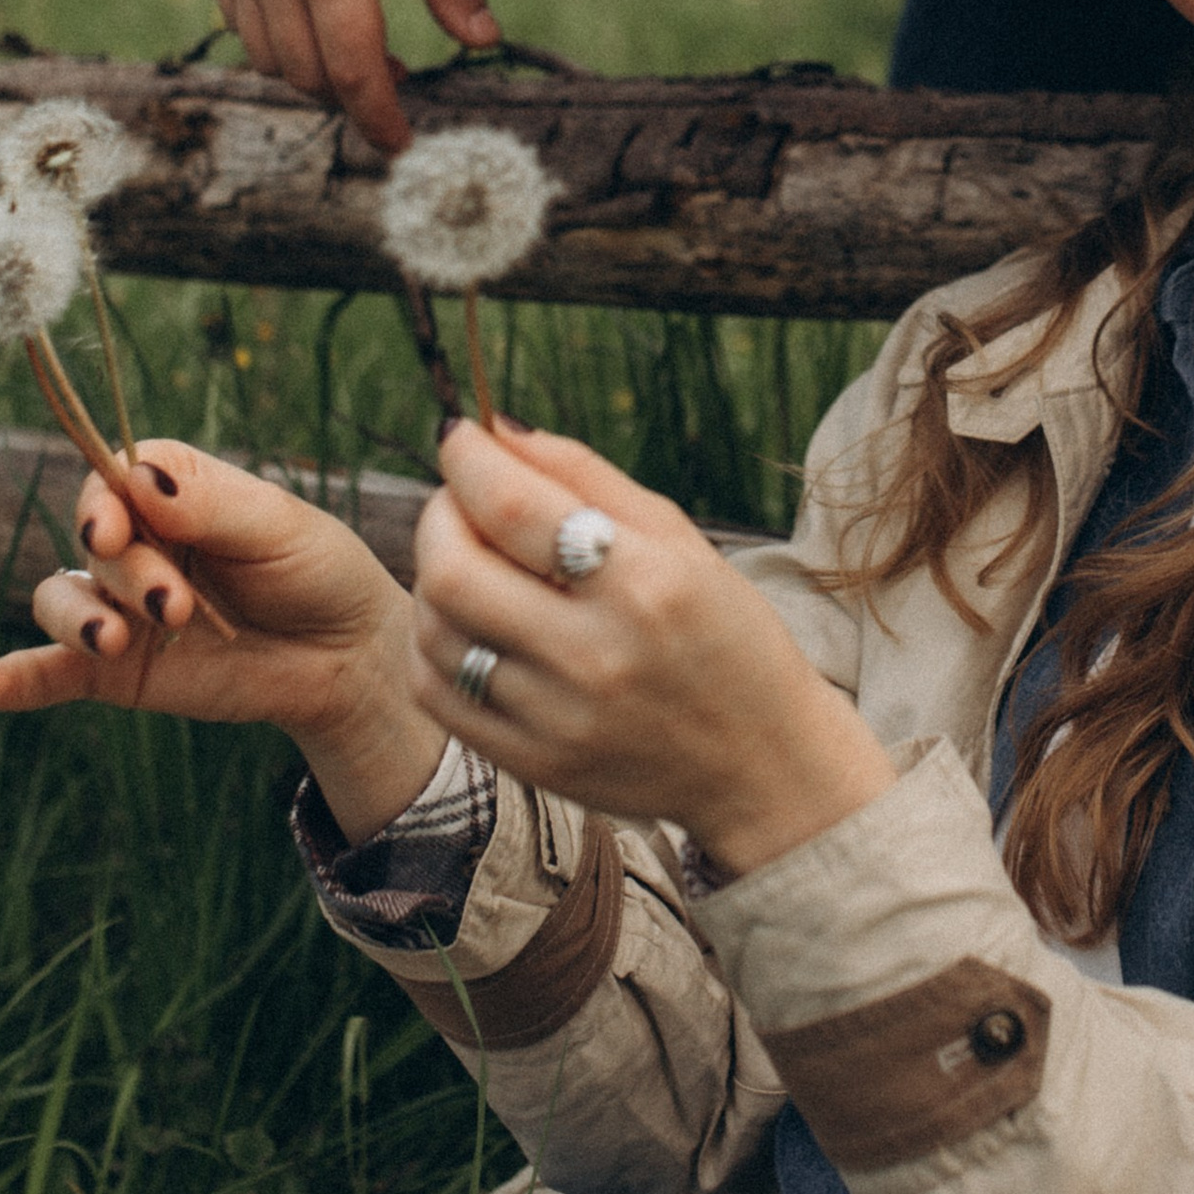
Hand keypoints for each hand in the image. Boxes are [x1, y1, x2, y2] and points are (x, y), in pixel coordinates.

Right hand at [0, 439, 445, 838]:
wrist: (348, 660)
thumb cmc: (319, 573)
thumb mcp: (278, 528)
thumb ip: (208, 505)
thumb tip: (136, 476)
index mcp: (173, 492)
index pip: (111, 475)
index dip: (102, 498)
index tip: (115, 524)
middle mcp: (137, 544)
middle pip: (95, 544)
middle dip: (128, 573)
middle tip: (174, 607)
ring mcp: (122, 607)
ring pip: (61, 599)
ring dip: (75, 618)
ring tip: (112, 641)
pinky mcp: (119, 671)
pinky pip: (52, 671)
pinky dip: (17, 677)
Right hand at [212, 0, 500, 152]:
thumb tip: (482, 40)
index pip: (354, 70)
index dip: (380, 118)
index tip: (403, 143)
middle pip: (310, 77)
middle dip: (353, 100)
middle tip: (397, 84)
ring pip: (270, 62)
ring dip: (315, 77)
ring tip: (361, 54)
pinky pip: (243, 30)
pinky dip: (279, 47)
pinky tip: (317, 26)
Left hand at [404, 421, 893, 877]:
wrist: (762, 764)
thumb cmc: (725, 633)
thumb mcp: (679, 539)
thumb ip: (585, 476)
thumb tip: (497, 428)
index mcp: (644, 585)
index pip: (514, 508)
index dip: (468, 459)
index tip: (461, 437)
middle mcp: (597, 656)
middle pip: (455, 572)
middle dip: (439, 516)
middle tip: (459, 502)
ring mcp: (559, 719)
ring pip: (436, 632)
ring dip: (432, 578)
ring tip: (470, 562)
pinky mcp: (534, 764)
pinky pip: (437, 695)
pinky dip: (431, 646)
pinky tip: (464, 623)